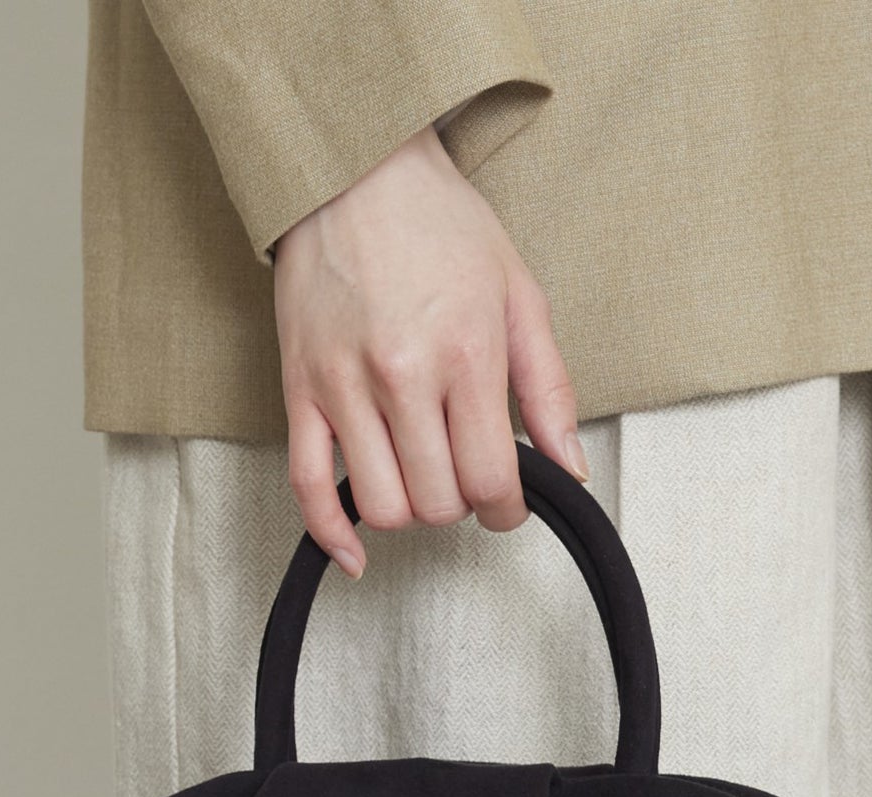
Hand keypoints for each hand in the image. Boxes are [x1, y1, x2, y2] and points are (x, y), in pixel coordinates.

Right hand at [272, 127, 587, 578]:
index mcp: (465, 354)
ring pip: (382, 506)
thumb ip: (549, 389)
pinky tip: (356, 553)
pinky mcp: (299, 390)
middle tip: (464, 470)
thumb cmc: (440, 226)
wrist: (352, 168)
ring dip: (409, 510)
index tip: (507, 500)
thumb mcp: (519, 295)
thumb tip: (571, 470)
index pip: (491, 481)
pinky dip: (333, 534)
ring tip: (420, 473)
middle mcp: (402, 375)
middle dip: (460, 503)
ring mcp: (344, 386)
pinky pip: (308, 487)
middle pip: (437, 503)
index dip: (507, 510)